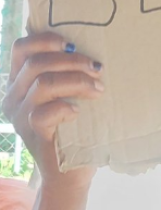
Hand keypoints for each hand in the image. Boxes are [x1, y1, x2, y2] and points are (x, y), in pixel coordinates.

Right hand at [2, 33, 102, 189]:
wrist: (70, 170)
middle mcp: (13, 96)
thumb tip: (90, 44)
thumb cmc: (76, 126)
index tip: (73, 45)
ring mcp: (20, 115)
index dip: (46, 39)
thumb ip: (68, 72)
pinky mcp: (32, 133)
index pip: (22, 48)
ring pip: (43, 83)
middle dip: (73, 61)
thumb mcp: (70, 94)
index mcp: (20, 81)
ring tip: (99, 90)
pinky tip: (80, 112)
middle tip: (98, 70)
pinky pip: (44, 112)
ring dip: (77, 81)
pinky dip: (66, 107)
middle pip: (37, 62)